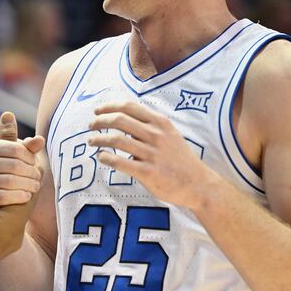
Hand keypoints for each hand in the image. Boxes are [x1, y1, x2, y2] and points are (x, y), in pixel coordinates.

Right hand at [0, 112, 44, 220]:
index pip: (14, 148)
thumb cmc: (7, 175)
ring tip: (36, 186)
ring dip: (27, 184)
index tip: (36, 163)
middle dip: (30, 171)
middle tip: (38, 177)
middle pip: (13, 165)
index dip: (29, 156)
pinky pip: (1, 196)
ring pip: (8, 181)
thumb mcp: (16, 159)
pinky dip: (17, 196)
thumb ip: (27, 147)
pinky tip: (27, 196)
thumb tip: (40, 140)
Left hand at [88, 101, 216, 210]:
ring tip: (91, 141)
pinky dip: (107, 157)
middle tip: (90, 125)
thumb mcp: (170, 134)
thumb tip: (124, 119)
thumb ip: (150, 126)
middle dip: (100, 120)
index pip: (129, 106)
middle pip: (119, 120)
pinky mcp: (148, 172)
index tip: (97, 110)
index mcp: (160, 123)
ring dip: (99, 139)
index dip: (109, 106)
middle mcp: (156, 135)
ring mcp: (152, 154)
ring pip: (117, 139)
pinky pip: (121, 162)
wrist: (199, 184)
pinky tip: (101, 157)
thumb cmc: (180, 159)